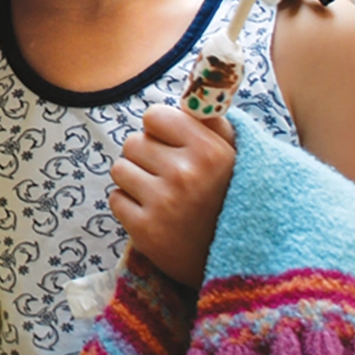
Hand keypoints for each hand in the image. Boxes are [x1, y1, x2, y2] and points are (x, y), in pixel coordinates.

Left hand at [109, 104, 236, 287]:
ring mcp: (164, 204)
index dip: (160, 130)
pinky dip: (130, 206)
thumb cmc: (230, 199)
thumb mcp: (235, 156)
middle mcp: (186, 174)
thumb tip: (190, 89)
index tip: (173, 145)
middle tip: (170, 177)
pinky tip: (155, 216)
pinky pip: (116, 198)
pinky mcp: (145, 231)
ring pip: (120, 169)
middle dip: (146, 157)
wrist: (239, 265)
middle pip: (133, 142)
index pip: (154, 116)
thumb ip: (211, 120)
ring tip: (162, 196)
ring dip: (136, 181)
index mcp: (210, 150)